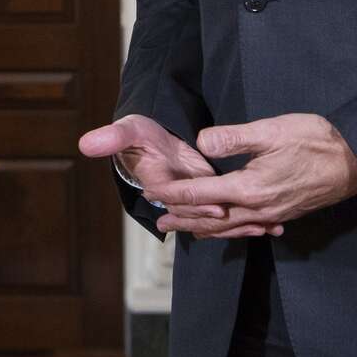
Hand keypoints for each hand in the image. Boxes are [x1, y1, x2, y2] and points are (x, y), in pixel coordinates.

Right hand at [78, 114, 277, 239]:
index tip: (217, 204)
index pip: (177, 198)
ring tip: (268, 227)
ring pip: (216, 218)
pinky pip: (227, 212)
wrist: (151, 138)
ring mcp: (193, 199)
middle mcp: (177, 196)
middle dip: (227, 221)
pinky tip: (270, 224)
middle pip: (201, 214)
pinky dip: (248, 219)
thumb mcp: (129, 128)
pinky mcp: (208, 197)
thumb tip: (85, 144)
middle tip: (256, 223)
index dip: (196, 202)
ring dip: (241, 225)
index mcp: (157, 182)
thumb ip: (113, 136)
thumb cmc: (141, 131)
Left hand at [139, 114, 356, 236]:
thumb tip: (201, 143)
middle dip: (182, 219)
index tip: (152, 192)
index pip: (200, 196)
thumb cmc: (316, 141)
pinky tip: (225, 228)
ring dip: (202, 228)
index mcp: (250, 188)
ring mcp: (272, 215)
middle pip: (210, 219)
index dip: (173, 194)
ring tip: (184, 229)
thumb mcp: (271, 130)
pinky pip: (247, 228)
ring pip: (229, 227)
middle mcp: (258, 209)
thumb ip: (232, 138)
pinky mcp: (282, 214)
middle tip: (158, 221)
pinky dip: (228, 229)